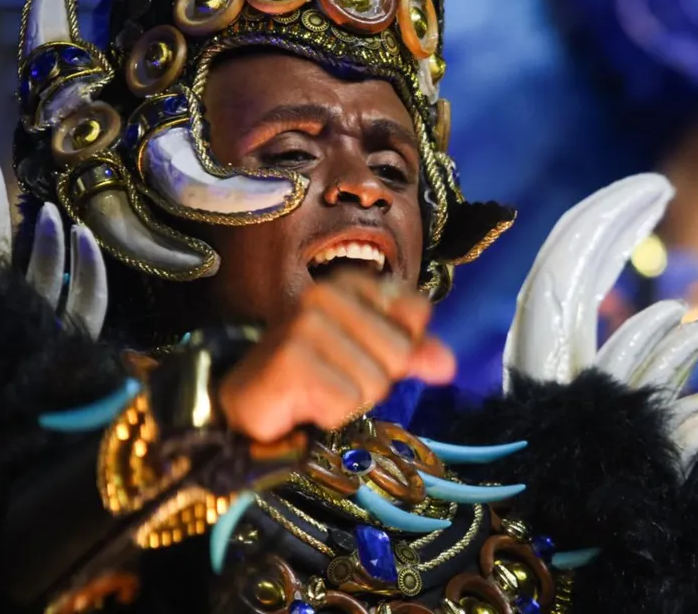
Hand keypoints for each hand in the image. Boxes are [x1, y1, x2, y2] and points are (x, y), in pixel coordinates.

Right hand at [218, 270, 454, 441]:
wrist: (249, 404)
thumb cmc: (315, 375)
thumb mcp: (371, 356)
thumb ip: (413, 352)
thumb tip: (448, 365)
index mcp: (350, 284)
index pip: (416, 314)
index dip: (400, 347)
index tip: (363, 352)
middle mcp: (325, 294)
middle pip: (399, 352)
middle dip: (375, 379)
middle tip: (335, 378)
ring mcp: (305, 325)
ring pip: (374, 382)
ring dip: (350, 400)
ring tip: (317, 391)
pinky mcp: (290, 360)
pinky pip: (346, 403)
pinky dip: (329, 415)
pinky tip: (303, 404)